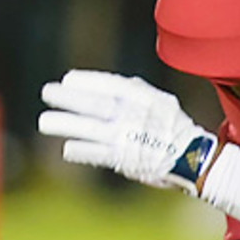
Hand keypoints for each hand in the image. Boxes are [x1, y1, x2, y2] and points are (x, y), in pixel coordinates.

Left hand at [37, 70, 216, 194]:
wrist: (193, 158)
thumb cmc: (175, 129)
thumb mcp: (162, 102)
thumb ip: (138, 92)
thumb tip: (112, 84)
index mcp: (145, 100)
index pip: (112, 85)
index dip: (89, 81)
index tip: (69, 79)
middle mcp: (134, 117)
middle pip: (95, 104)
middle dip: (69, 98)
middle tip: (48, 92)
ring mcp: (127, 139)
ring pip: (89, 129)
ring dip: (65, 124)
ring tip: (45, 122)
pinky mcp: (124, 160)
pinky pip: (96, 154)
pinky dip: (80, 150)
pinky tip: (66, 148)